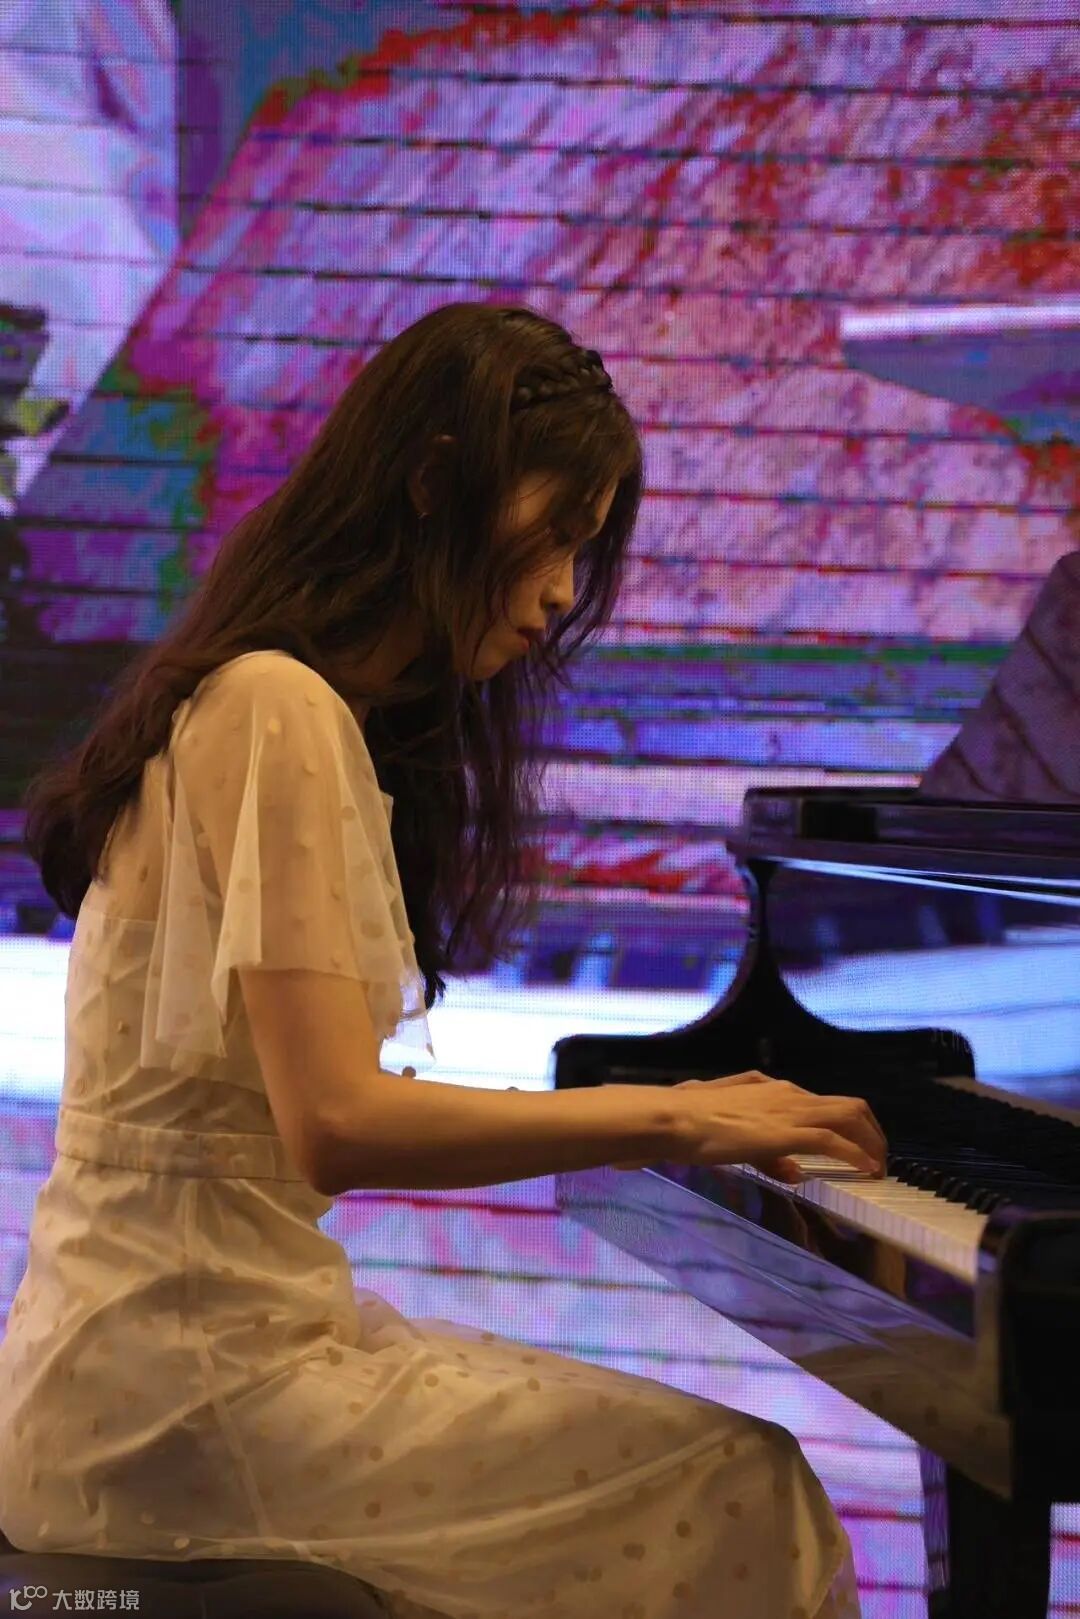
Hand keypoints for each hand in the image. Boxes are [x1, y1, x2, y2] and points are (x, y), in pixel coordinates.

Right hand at [612, 1071, 886, 1181]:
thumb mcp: (734, 1134)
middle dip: (870, 1131)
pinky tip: (866, 1170)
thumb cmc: (693, 1122)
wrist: (677, 1118)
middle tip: (877, 1157)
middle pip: (849, 1105)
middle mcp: (788, 1094)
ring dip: (871, 1142)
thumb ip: (767, 1153)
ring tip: (879, 1166)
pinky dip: (856, 1154)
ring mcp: (790, 1110)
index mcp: (774, 1090)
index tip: (855, 1146)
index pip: (824, 1103)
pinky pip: (834, 1141)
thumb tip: (793, 1171)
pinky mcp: (787, 1132)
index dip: (846, 1126)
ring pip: (849, 1117)